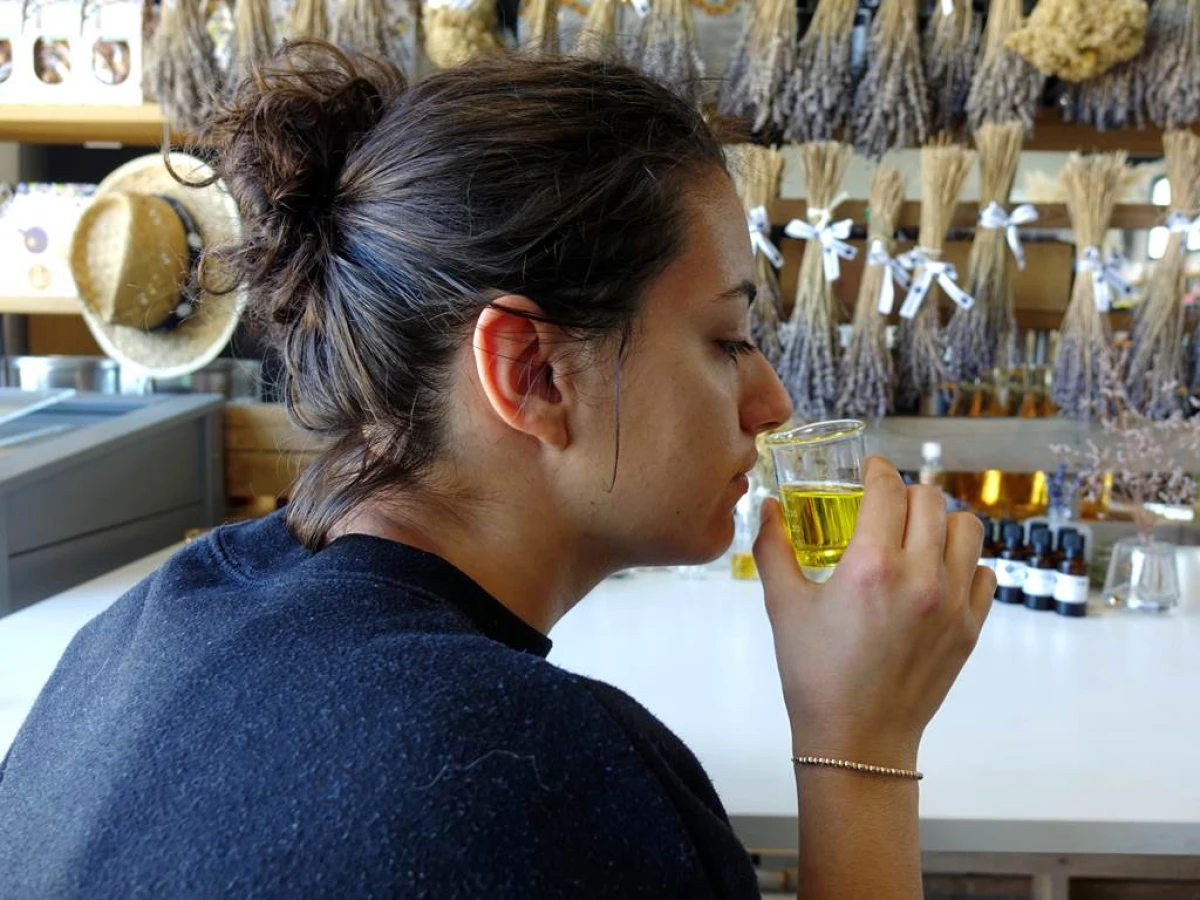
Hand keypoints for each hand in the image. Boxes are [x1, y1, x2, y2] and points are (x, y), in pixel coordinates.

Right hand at [753, 457, 993, 767]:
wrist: (857, 738)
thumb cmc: (814, 674)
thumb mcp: (783, 606)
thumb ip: (773, 547)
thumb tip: (769, 507)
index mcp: (870, 566)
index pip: (887, 488)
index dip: (876, 469)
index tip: (868, 471)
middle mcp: (919, 577)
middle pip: (930, 498)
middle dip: (904, 493)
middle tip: (885, 506)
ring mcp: (952, 603)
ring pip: (967, 528)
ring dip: (941, 522)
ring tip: (917, 535)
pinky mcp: (970, 628)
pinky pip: (984, 572)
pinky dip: (963, 563)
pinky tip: (936, 574)